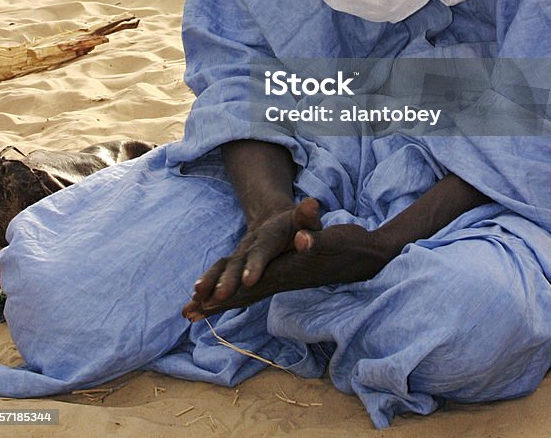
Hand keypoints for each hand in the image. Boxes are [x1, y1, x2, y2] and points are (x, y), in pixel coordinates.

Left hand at [183, 218, 393, 319]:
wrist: (363, 256)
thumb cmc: (347, 245)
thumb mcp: (332, 238)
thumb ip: (316, 237)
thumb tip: (303, 240)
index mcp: (287, 271)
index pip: (252, 284)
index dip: (230, 291)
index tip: (206, 300)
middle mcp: (282, 279)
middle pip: (244, 295)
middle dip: (216, 303)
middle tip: (188, 312)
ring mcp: (283, 280)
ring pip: (246, 296)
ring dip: (220, 303)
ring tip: (191, 312)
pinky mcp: (284, 278)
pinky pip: (253, 292)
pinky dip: (233, 297)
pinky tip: (217, 303)